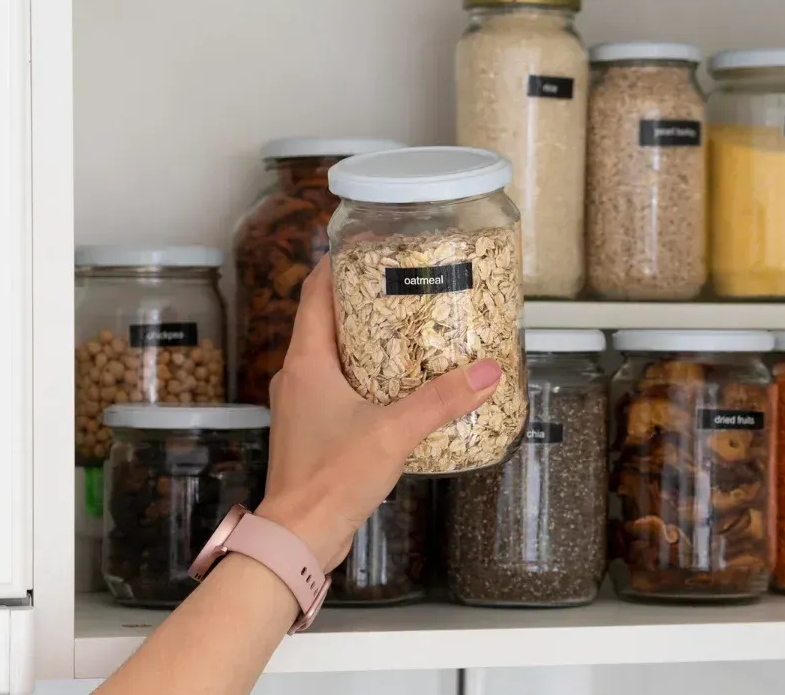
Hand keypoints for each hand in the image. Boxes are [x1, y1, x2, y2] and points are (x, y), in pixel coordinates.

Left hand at [253, 258, 501, 569]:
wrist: (298, 538)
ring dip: (368, 343)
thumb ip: (442, 400)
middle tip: (407, 288)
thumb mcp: (393, 432)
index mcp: (306, 361)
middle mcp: (298, 376)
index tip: (371, 245)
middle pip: (328, 320)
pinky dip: (367, 378)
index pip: (316, 292)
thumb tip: (486, 372)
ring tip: (411, 334)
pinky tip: (400, 389)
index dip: (340, 263)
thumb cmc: (328, 481)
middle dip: (366, 302)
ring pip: (334, 357)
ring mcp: (303, 405)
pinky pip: (339, 388)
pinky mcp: (314, 431)